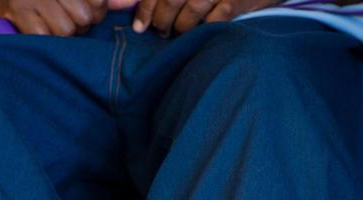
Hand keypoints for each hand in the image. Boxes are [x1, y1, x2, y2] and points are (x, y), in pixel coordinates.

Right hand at [0, 0, 108, 35]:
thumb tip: (128, 4)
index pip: (97, 2)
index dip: (96, 11)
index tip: (85, 10)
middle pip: (84, 18)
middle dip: (79, 25)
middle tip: (65, 19)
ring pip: (66, 30)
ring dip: (60, 33)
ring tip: (50, 24)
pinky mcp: (17, 11)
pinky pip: (43, 36)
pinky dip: (43, 37)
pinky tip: (38, 29)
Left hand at [131, 0, 280, 35]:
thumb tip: (127, 5)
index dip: (145, 9)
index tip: (139, 27)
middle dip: (162, 21)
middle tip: (162, 31)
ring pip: (191, 12)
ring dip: (180, 28)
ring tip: (177, 33)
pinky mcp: (235, 1)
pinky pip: (213, 21)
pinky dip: (203, 30)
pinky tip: (200, 31)